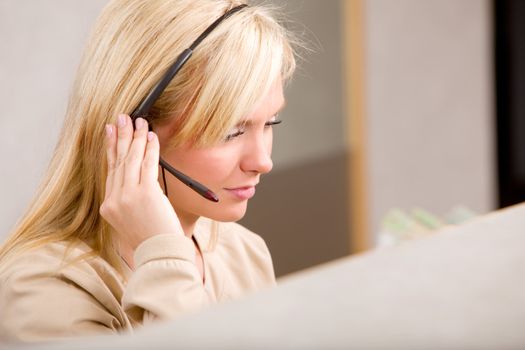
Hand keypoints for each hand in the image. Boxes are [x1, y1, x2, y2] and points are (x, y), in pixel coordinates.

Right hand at [100, 114, 183, 252]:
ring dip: (136, 138)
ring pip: (131, 160)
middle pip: (118, 162)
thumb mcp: (134, 218)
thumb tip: (141, 175)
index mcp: (109, 206)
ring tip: (138, 121)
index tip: (111, 133)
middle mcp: (115, 200)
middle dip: (120, 137)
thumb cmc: (152, 238)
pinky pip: (147, 165)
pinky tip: (151, 136)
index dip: (111, 150)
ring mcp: (128, 196)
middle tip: (121, 118)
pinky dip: (150, 149)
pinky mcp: (145, 194)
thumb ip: (131, 199)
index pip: (110, 171)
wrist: (160, 254)